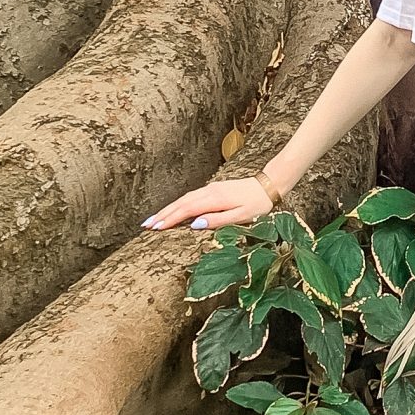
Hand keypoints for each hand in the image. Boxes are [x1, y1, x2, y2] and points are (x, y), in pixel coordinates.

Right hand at [143, 175, 276, 231]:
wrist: (268, 186)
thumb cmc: (258, 204)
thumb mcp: (241, 216)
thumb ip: (218, 220)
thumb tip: (194, 224)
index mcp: (214, 199)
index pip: (186, 210)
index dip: (169, 219)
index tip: (155, 228)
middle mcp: (208, 192)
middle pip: (180, 204)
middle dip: (162, 214)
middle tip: (146, 225)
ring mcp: (209, 189)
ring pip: (184, 199)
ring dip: (168, 209)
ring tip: (154, 220)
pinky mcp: (212, 190)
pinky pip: (190, 197)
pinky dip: (178, 205)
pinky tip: (172, 210)